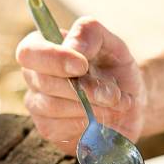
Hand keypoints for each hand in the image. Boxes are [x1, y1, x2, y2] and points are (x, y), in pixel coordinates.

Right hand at [16, 17, 145, 154]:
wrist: (133, 106)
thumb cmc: (118, 71)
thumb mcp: (113, 45)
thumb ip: (91, 34)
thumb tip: (74, 46)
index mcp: (44, 48)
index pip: (30, 52)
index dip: (54, 59)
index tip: (82, 65)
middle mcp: (34, 76)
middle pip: (42, 81)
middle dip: (84, 88)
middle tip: (114, 93)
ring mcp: (38, 104)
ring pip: (52, 106)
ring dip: (92, 106)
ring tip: (117, 104)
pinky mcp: (49, 129)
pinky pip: (60, 128)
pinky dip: (88, 123)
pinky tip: (105, 118)